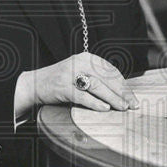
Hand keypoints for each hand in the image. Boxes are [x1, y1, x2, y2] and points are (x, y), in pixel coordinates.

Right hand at [14, 52, 138, 117]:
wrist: (34, 84)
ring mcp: (71, 74)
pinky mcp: (64, 87)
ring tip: (122, 107)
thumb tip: (121, 92)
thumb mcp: (80, 72)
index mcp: (87, 58)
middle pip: (107, 78)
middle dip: (122, 93)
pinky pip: (83, 96)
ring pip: (98, 86)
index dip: (124, 85)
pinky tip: (105, 109)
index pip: (111, 71)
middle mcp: (80, 63)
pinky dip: (96, 103)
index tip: (132, 97)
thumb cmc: (60, 81)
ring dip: (113, 98)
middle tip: (132, 104)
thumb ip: (97, 77)